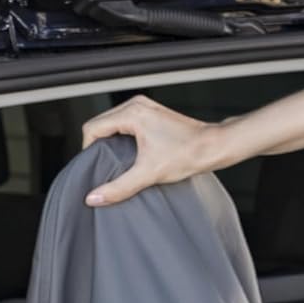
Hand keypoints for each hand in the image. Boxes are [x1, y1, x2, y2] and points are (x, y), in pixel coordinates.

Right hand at [80, 95, 217, 206]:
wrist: (214, 146)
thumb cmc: (189, 153)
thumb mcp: (149, 174)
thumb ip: (119, 187)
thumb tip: (94, 197)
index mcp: (132, 113)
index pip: (92, 128)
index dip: (88, 150)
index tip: (95, 167)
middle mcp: (136, 105)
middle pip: (100, 124)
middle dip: (98, 146)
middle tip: (104, 167)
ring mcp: (145, 107)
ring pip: (112, 123)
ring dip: (110, 141)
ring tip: (116, 161)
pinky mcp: (152, 114)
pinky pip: (125, 123)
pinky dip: (122, 137)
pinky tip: (128, 154)